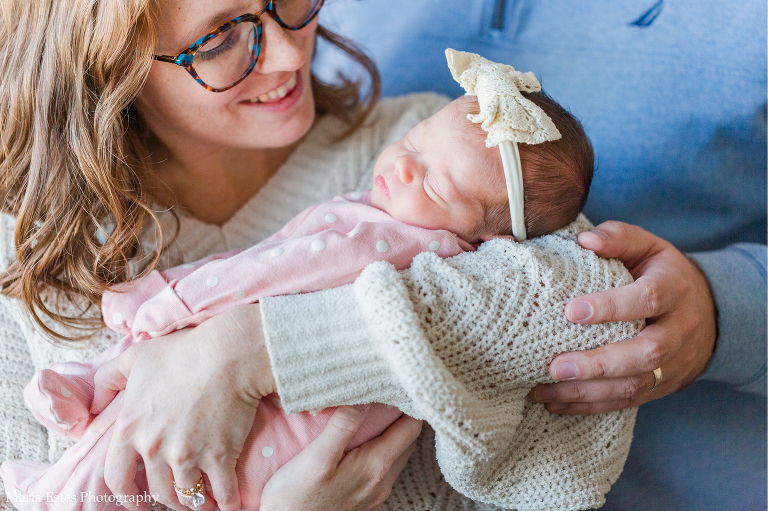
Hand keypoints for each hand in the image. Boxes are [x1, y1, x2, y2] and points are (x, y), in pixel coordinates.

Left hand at [91, 304, 274, 510]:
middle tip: (180, 494)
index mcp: (130, 429)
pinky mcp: (219, 457)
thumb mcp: (135, 357)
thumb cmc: (183, 352)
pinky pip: (222, 493)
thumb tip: (94, 404)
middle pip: (157, 492)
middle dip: (169, 497)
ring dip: (196, 501)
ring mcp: (187, 456)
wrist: (228, 354)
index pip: (117, 479)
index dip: (127, 496)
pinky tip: (229, 502)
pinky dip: (227, 502)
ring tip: (205, 498)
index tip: (138, 501)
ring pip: (187, 496)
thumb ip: (107, 379)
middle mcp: (154, 449)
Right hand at [260, 407, 422, 510]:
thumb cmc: (294, 498)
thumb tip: (360, 402)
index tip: (395, 386)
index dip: (408, 404)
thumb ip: (341, 428)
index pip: (411, 428)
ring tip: (373, 412)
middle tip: (385, 393)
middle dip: (401, 416)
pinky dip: (380, 448)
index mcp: (376, 466)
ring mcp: (375, 492)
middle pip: (407, 440)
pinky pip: (383, 466)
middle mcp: (382, 481)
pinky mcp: (364, 498)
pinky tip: (361, 440)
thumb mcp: (315, 458)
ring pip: (396, 453)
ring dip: (391, 432)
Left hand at [531, 221, 716, 413]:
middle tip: (556, 366)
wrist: (707, 312)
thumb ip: (618, 238)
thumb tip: (585, 240)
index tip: (570, 311)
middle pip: (646, 353)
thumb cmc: (661, 273)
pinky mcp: (661, 386)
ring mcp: (673, 364)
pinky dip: (590, 406)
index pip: (649, 299)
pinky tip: (555, 403)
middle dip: (599, 364)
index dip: (612, 307)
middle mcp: (679, 330)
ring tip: (544, 390)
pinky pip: (627, 402)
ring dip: (587, 392)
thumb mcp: (648, 246)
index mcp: (675, 289)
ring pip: (635, 385)